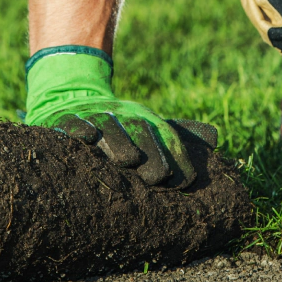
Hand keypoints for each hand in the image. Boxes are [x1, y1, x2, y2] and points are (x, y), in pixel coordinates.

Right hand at [24, 46, 208, 187]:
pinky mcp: (65, 119)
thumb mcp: (149, 125)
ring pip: (108, 126)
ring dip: (118, 142)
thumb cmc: (119, 124)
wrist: (73, 98)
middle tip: (156, 178)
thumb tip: (216, 138)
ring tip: (127, 161)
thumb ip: (180, 134)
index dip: (176, 158)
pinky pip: (72, 122)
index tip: (183, 183)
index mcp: (145, 118)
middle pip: (139, 131)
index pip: (166, 137)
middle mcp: (122, 115)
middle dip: (150, 153)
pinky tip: (87, 138)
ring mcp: (93, 116)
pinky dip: (79, 129)